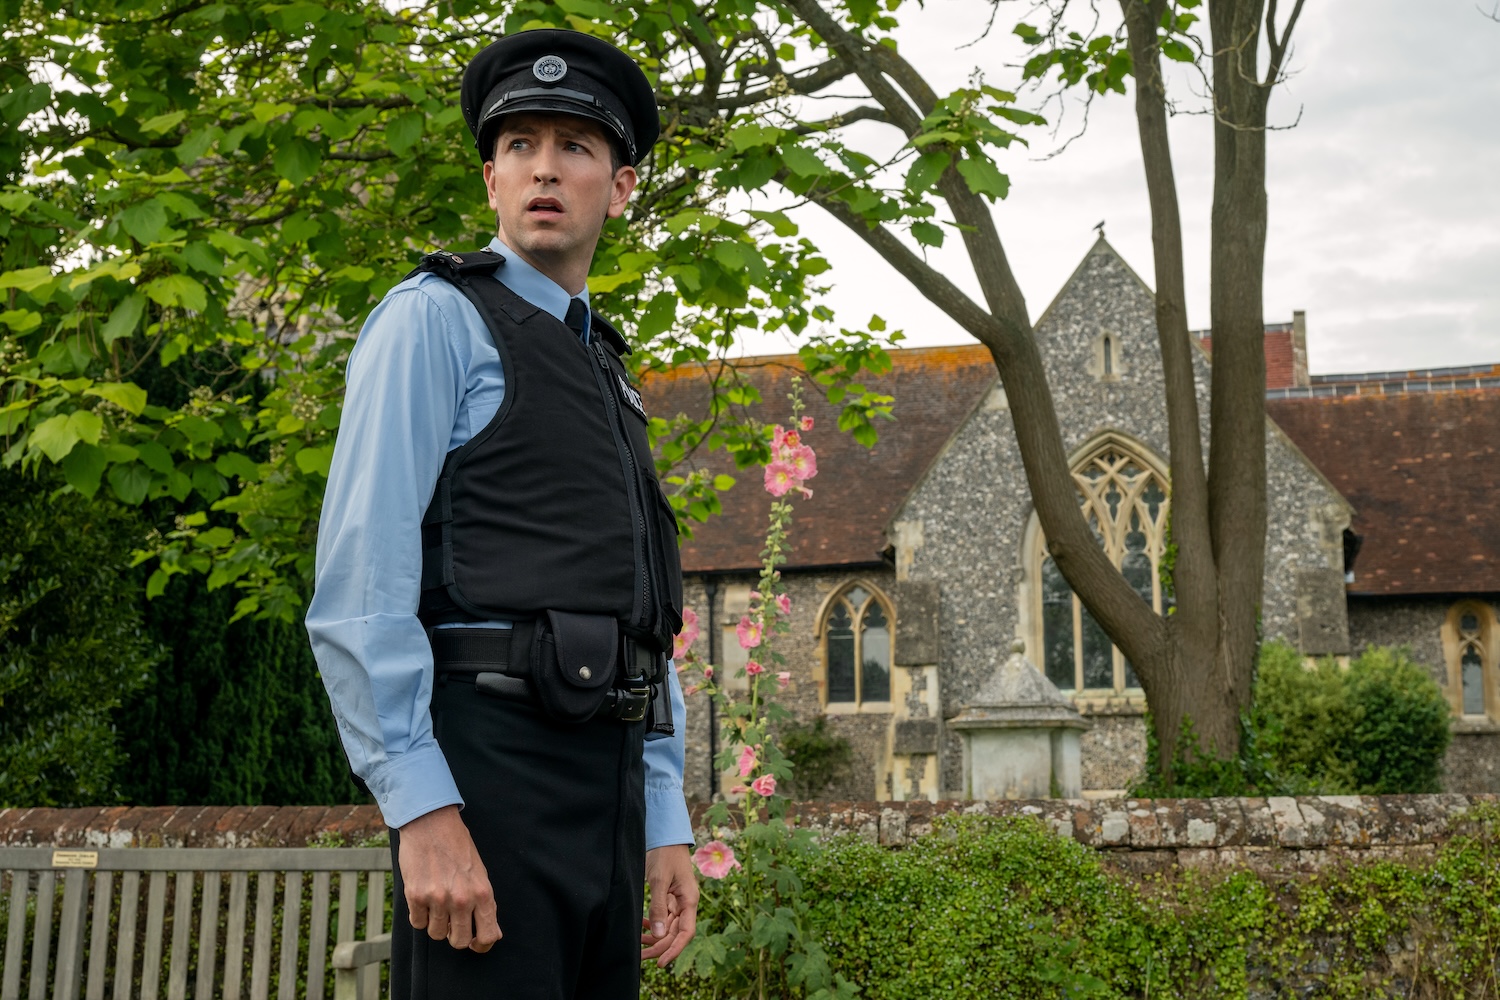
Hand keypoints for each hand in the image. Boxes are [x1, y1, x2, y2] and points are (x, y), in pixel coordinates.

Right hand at [397, 805, 501, 952]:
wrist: (431, 823)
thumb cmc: (458, 846)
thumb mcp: (480, 873)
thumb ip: (484, 903)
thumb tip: (491, 933)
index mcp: (482, 893)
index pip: (487, 936)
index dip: (481, 944)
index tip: (474, 942)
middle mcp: (461, 899)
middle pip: (458, 941)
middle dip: (455, 936)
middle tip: (452, 922)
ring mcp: (437, 899)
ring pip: (436, 934)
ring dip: (436, 924)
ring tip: (437, 903)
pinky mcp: (415, 896)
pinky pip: (417, 923)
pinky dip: (420, 916)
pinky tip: (423, 899)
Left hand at [641, 843, 698, 965]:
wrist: (665, 837)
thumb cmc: (665, 855)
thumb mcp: (659, 881)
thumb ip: (658, 907)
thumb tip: (658, 935)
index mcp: (689, 900)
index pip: (686, 933)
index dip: (675, 950)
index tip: (661, 963)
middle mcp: (685, 904)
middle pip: (675, 934)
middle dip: (659, 947)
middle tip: (640, 956)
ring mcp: (678, 902)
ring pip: (668, 928)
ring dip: (655, 937)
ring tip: (637, 945)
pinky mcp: (669, 898)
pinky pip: (663, 918)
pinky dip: (653, 925)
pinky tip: (642, 928)